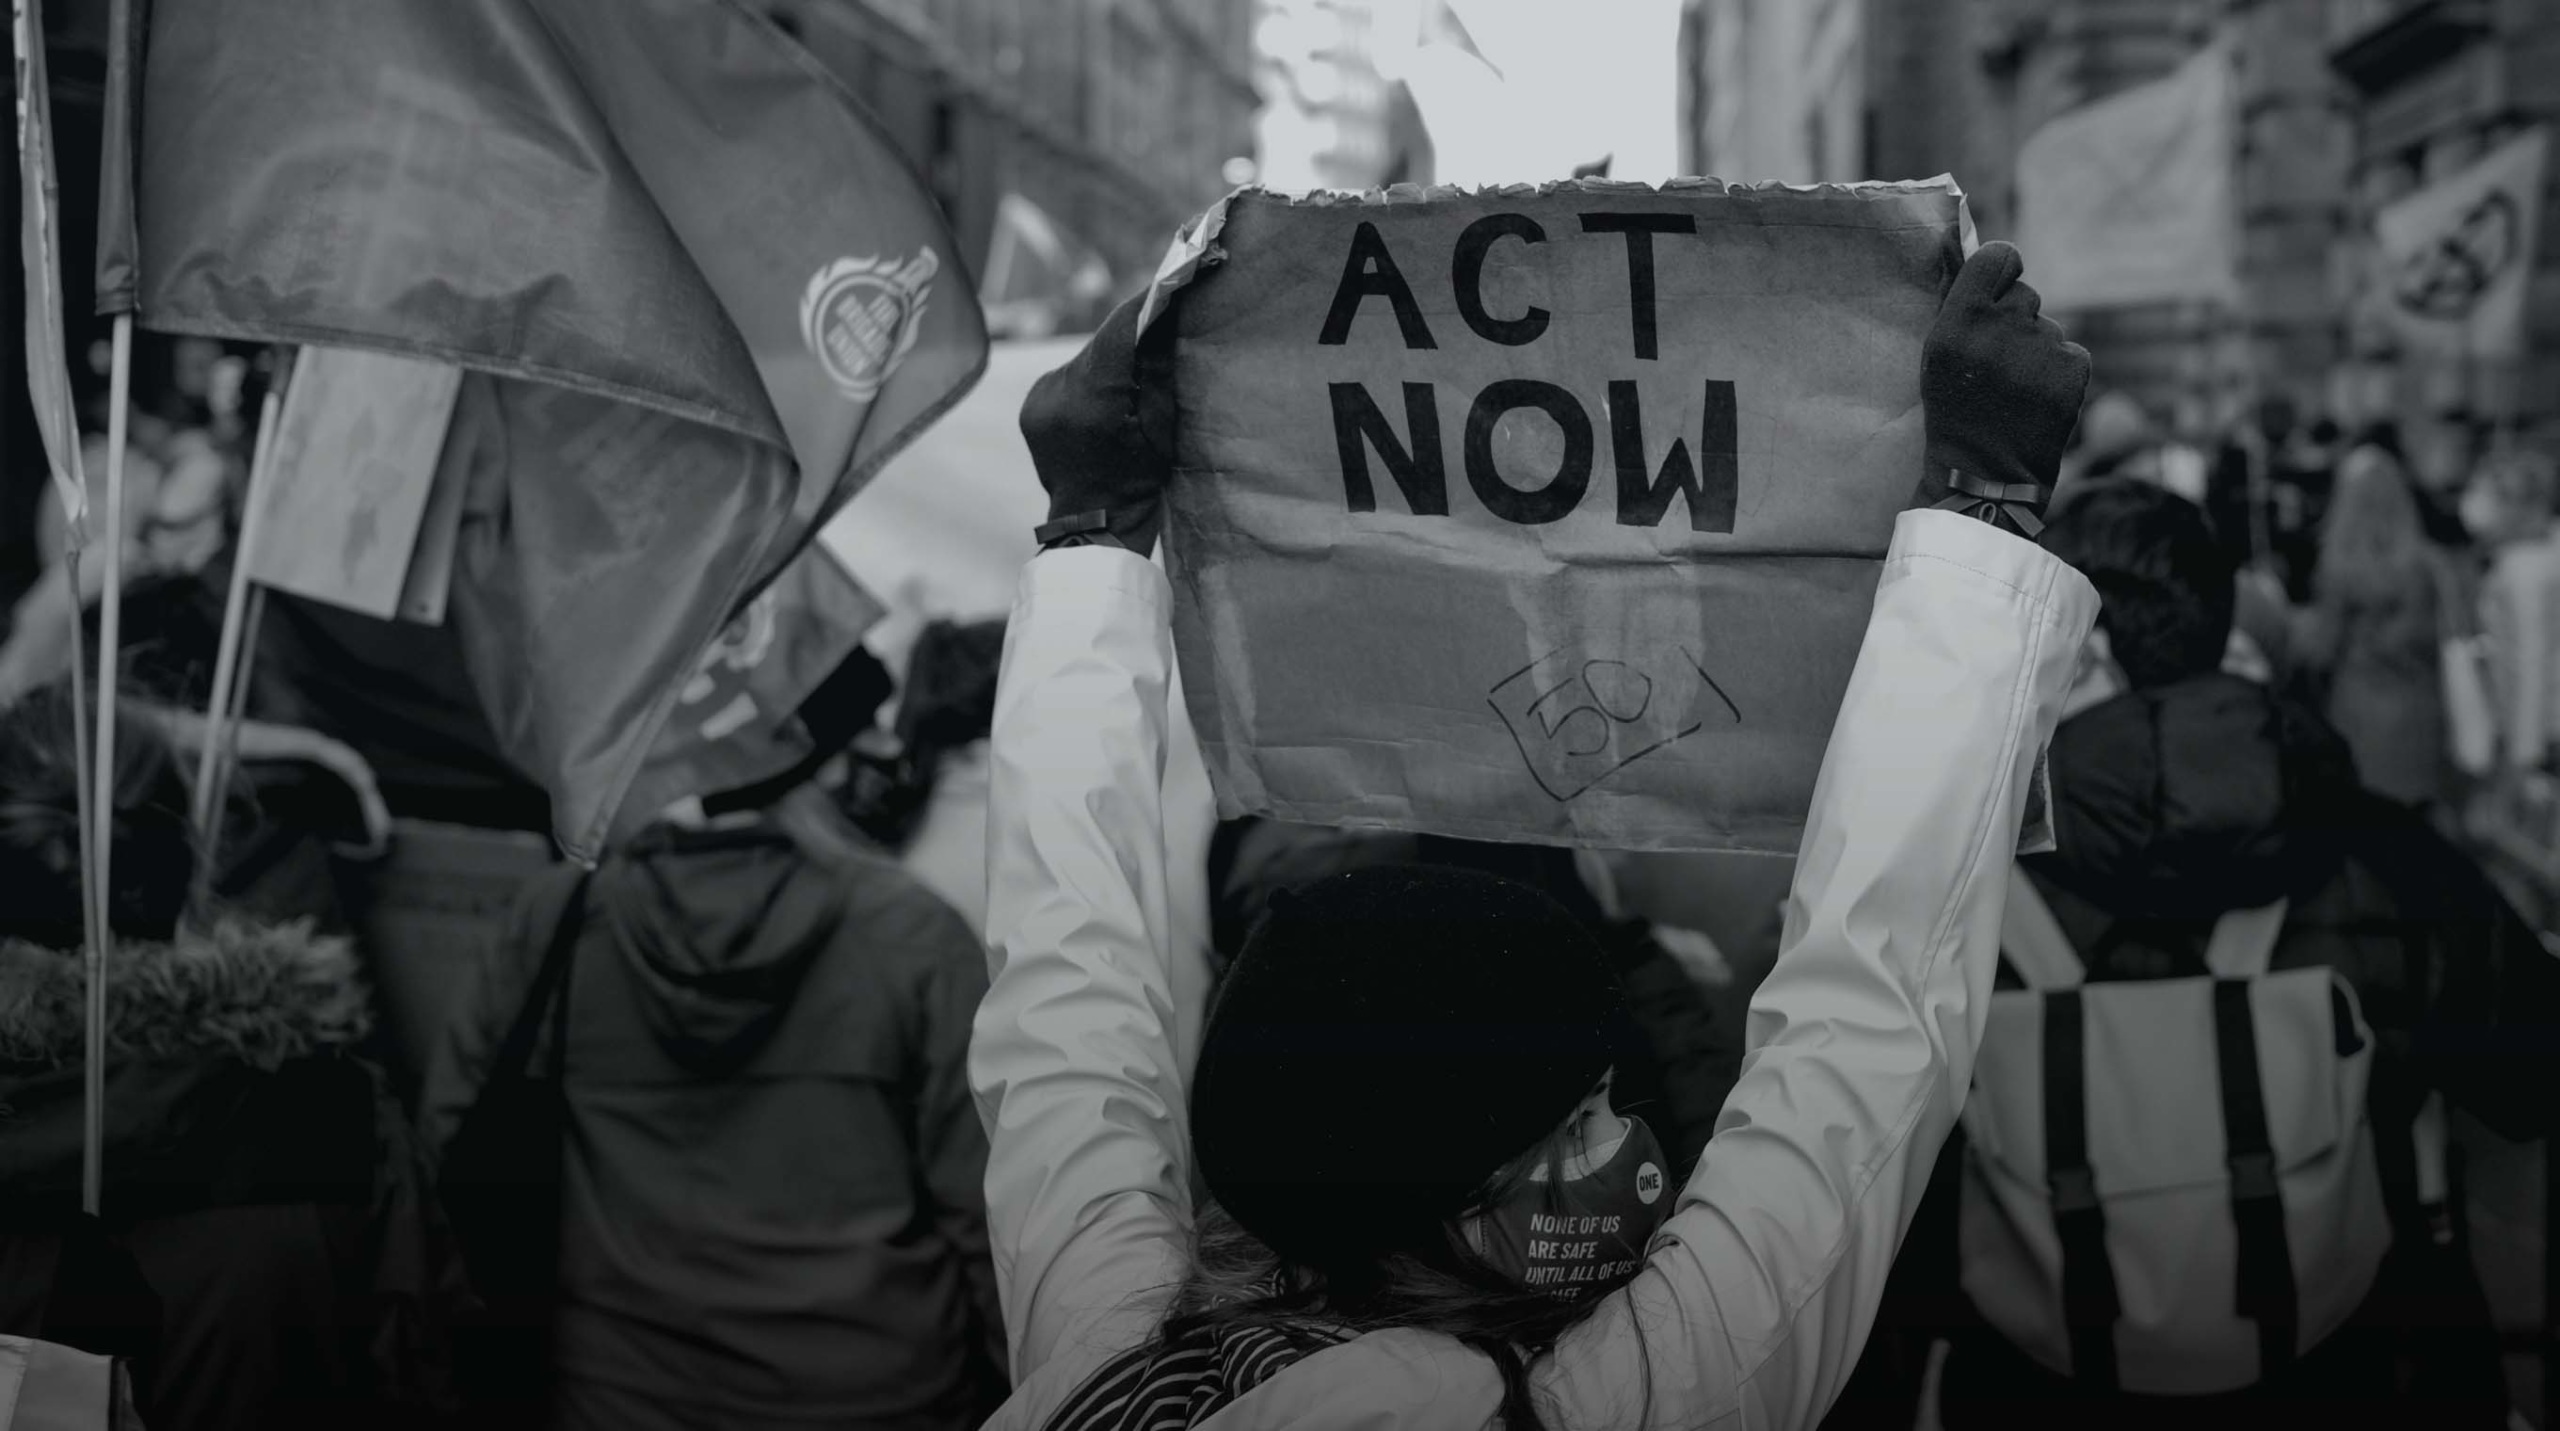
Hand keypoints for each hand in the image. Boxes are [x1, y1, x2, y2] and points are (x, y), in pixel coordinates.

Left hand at [1019, 288, 1178, 557]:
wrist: (1092, 523)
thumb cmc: (1141, 482)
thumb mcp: (1163, 427)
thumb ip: (1159, 370)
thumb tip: (1166, 313)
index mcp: (1095, 399)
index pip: (1122, 328)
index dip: (1149, 300)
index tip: (1173, 276)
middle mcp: (1058, 391)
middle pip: (1104, 342)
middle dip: (1132, 334)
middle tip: (1162, 320)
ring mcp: (1038, 398)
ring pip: (1086, 358)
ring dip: (1109, 361)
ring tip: (1130, 381)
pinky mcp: (1030, 404)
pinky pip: (1067, 376)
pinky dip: (1088, 380)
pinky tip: (1102, 403)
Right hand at [1917, 242, 2092, 535]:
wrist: (1985, 479)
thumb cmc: (1954, 417)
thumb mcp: (1936, 360)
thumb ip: (1959, 309)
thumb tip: (1981, 257)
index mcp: (1957, 322)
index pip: (1998, 256)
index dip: (2002, 271)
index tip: (1998, 291)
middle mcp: (2000, 327)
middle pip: (2025, 295)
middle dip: (2015, 322)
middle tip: (1998, 364)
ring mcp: (2041, 347)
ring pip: (2048, 328)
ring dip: (2036, 352)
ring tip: (2016, 392)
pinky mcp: (2074, 367)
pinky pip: (2071, 353)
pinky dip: (2060, 374)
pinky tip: (2038, 401)